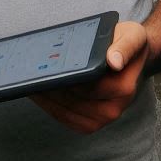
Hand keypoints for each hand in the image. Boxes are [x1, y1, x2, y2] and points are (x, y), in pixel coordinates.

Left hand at [32, 21, 149, 133]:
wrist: (131, 58)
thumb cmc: (127, 43)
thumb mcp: (132, 36)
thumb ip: (125, 47)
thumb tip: (114, 61)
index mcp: (123, 88)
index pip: (87, 87)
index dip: (65, 78)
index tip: (46, 69)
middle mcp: (114, 109)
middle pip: (73, 100)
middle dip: (50, 87)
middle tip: (28, 74)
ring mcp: (102, 119)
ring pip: (66, 112)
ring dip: (46, 99)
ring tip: (27, 82)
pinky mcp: (91, 124)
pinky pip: (66, 118)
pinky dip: (50, 107)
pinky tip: (37, 92)